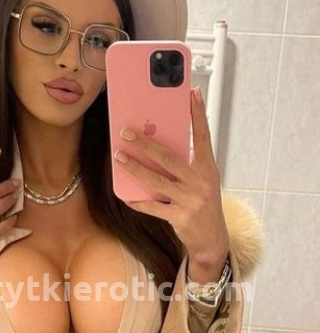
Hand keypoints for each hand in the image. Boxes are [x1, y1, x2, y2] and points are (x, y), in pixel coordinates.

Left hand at [113, 87, 229, 269]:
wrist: (213, 239)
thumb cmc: (203, 203)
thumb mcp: (203, 180)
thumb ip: (187, 163)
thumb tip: (159, 143)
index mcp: (208, 168)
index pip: (202, 136)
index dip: (197, 114)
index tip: (192, 93)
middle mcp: (201, 182)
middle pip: (169, 158)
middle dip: (145, 144)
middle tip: (126, 131)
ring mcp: (190, 200)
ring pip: (156, 181)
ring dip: (135, 168)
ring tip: (119, 157)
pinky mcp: (180, 218)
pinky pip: (153, 207)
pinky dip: (138, 201)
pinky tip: (125, 195)